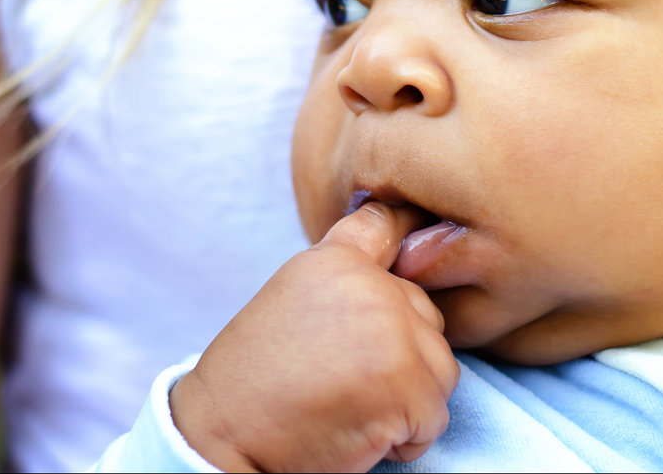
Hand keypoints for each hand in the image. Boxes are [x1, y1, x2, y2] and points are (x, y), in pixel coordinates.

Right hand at [169, 202, 459, 472]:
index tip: (417, 232)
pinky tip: (357, 432)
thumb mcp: (296, 299)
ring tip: (351, 405)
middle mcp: (370, 287)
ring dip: (408, 401)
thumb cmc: (258, 379)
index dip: (407, 229)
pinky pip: (434, 418)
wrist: (221, 436)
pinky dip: (406, 439)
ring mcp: (392, 333)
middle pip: (428, 319)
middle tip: (344, 379)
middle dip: (403, 357)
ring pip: (441, 370)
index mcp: (337, 261)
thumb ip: (348, 279)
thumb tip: (402, 260)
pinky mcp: (406, 385)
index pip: (385, 223)